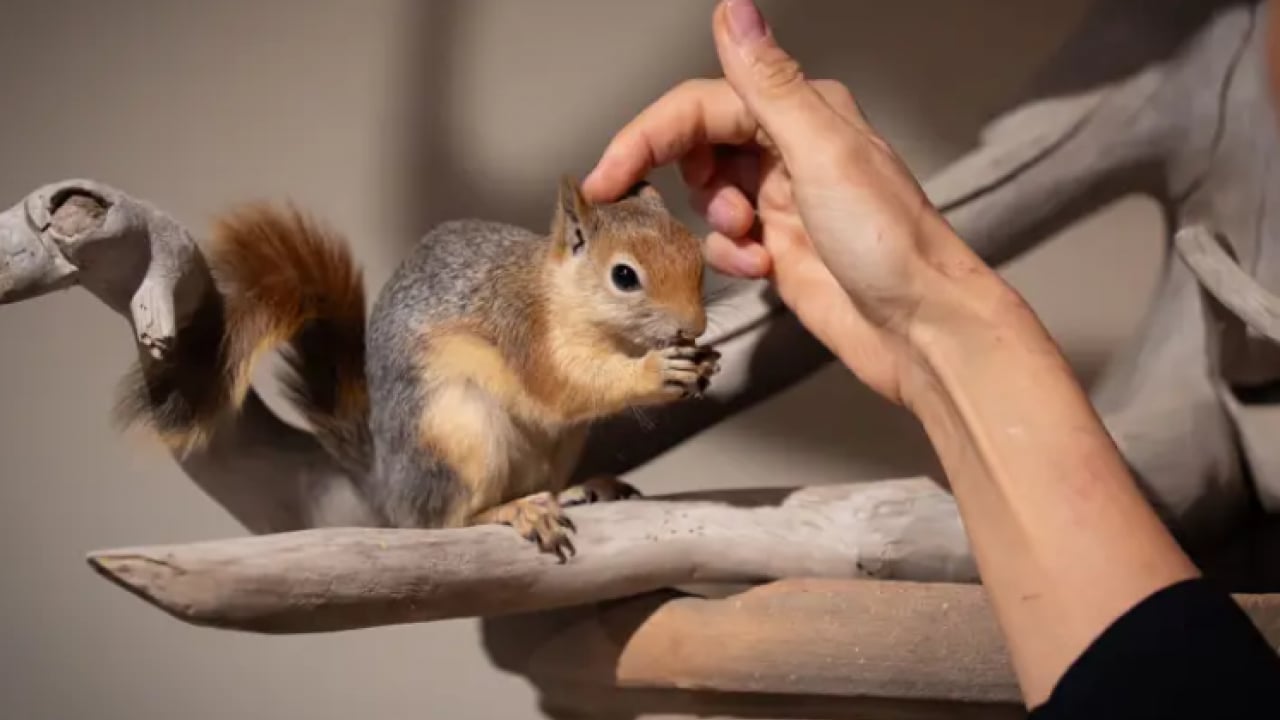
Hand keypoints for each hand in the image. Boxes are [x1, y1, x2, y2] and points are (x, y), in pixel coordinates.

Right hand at [583, 0, 1001, 404]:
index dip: (648, 136)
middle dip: (675, 174)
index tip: (609, 174)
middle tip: (644, 202)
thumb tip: (734, 11)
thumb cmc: (891, 243)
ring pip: (709, 193)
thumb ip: (769, 84)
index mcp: (803, 112)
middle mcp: (792, 149)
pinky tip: (761, 267)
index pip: (702, 105)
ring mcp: (785, 200)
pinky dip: (730, 255)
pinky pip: (726, 241)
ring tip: (747, 238)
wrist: (922, 327)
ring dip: (713, 219)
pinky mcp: (782, 248)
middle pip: (699, 143)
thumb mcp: (822, 153)